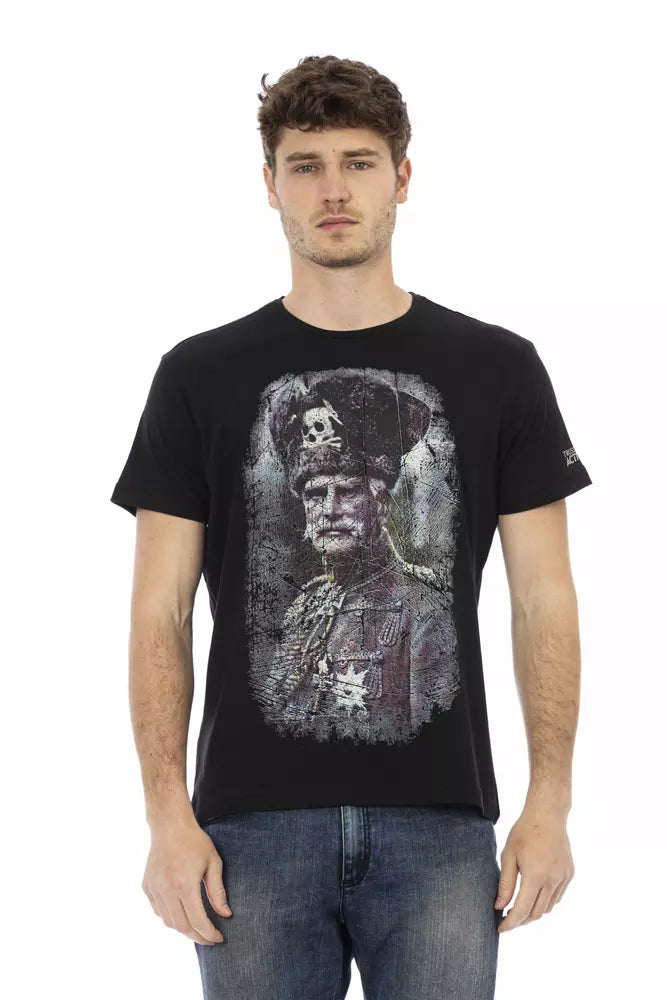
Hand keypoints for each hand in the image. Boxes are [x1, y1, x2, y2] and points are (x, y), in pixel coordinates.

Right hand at [141, 818, 232, 944]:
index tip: (218, 939)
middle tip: (209, 938)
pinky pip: (158, 911)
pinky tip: (181, 914)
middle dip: (197, 936)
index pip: (197, 921)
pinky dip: (170, 917)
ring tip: (197, 928)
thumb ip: (218, 891)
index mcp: (185, 884)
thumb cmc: (194, 841)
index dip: (208, 934)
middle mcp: (167, 890)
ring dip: (183, 928)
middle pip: (182, 926)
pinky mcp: (146, 887)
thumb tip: (225, 915)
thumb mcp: (213, 862)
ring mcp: (154, 889)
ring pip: (168, 922)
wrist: (169, 825)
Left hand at [495, 806, 574, 933]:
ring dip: (534, 912)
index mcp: (535, 876)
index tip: (500, 928)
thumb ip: (505, 884)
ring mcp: (564, 878)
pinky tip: (535, 895)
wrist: (547, 815)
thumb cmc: (524, 832)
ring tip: (520, 907)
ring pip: (548, 907)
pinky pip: (557, 897)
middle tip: (507, 918)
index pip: (522, 910)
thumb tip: (499, 906)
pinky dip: (546, 902)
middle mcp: (552, 880)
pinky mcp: (569, 874)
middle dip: (521, 920)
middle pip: (536, 913)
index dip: (510, 923)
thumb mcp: (508, 856)